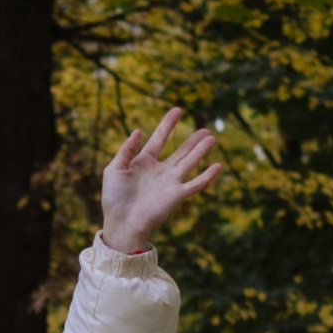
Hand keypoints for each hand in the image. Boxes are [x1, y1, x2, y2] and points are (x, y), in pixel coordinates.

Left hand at [101, 111, 219, 255]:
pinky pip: (196, 184)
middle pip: (180, 151)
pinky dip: (207, 176)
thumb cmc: (114, 198)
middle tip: (206, 129)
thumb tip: (138, 130)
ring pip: (190, 162)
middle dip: (193, 140)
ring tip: (212, 138)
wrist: (121, 223)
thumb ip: (126, 150)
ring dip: (201, 151)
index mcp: (144, 162)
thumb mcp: (114, 169)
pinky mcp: (177, 195)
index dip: (168, 124)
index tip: (178, 110)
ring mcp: (170, 182)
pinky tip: (218, 166)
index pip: (159, 139)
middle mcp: (160, 171)